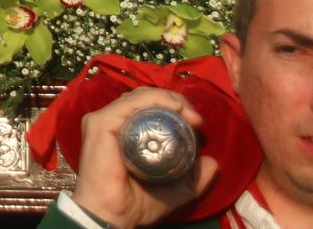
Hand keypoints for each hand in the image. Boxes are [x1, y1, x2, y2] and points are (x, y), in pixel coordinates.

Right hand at [69, 88, 218, 228]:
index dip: (177, 109)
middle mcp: (113, 121)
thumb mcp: (176, 190)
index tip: (199, 125)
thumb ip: (194, 177)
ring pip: (140, 96)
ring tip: (189, 115)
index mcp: (125, 131)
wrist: (114, 217)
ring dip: (169, 99)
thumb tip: (212, 162)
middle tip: (196, 119)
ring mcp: (104, 119)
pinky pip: (130, 103)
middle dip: (175, 102)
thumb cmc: (137, 203)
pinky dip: (155, 100)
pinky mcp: (100, 122)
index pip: (151, 108)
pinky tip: (174, 109)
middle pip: (146, 98)